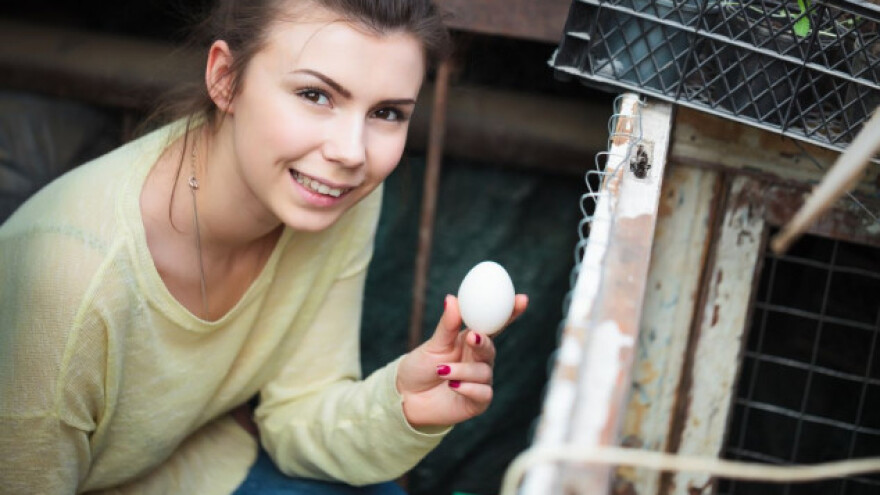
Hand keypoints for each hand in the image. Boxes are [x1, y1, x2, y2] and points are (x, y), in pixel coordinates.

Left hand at [396, 293, 528, 426]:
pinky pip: (483, 393)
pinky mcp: (477, 402)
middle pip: (490, 348)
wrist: (406, 398)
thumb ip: (448, 325)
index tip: (521, 299)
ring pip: (483, 372)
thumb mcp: (434, 345)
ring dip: (463, 370)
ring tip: (441, 371)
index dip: (511, 313)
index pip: (494, 325)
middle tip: (472, 337)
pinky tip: (453, 386)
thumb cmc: (421, 368)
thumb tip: (452, 298)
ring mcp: (480, 381)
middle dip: (483, 343)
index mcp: (470, 341)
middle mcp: (479, 360)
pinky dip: (469, 388)